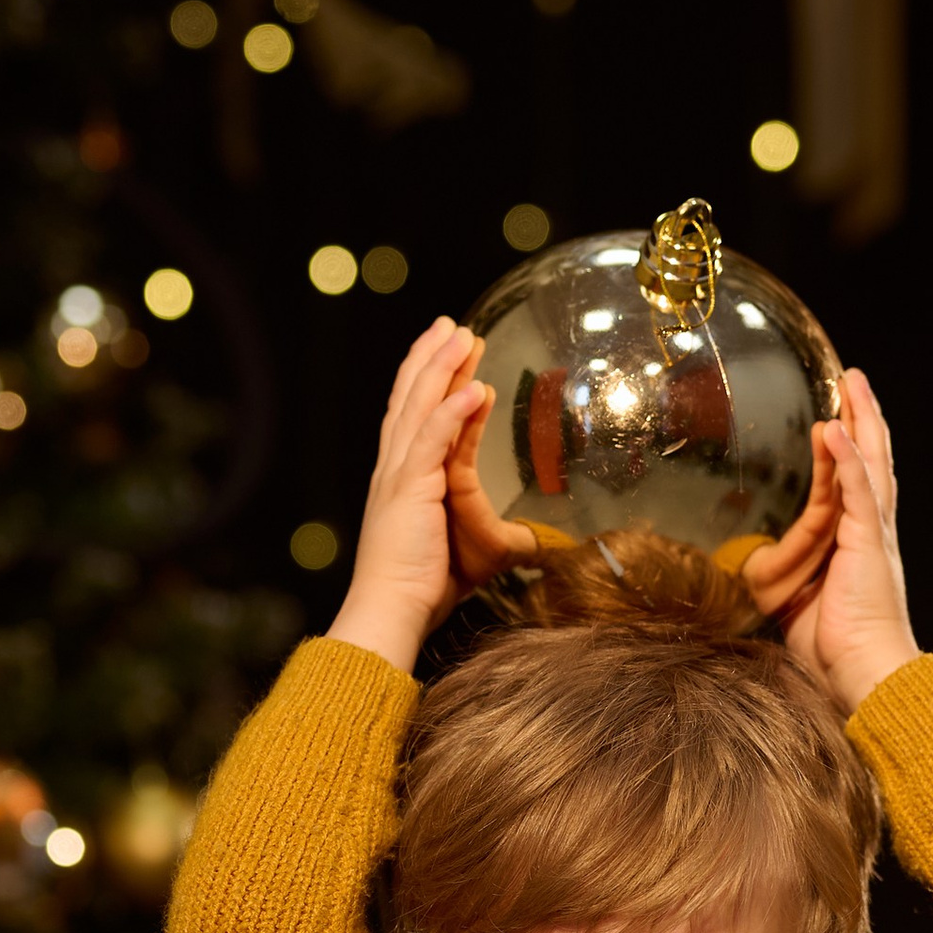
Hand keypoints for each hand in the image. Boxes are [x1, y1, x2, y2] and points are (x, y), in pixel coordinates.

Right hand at [329, 320, 537, 672]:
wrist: (391, 607)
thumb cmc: (423, 586)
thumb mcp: (471, 552)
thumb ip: (503, 539)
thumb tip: (542, 544)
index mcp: (401, 476)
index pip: (412, 413)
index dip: (427, 376)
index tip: (445, 347)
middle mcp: (395, 467)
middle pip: (412, 397)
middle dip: (433, 357)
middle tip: (453, 325)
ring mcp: (399, 474)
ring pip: (420, 406)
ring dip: (443, 367)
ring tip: (464, 335)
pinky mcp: (410, 488)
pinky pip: (434, 439)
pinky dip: (453, 410)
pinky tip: (475, 386)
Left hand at [740, 369, 918, 714]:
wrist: (866, 675)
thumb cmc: (833, 653)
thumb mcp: (795, 606)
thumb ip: (779, 581)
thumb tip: (747, 572)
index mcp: (859, 546)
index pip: (856, 485)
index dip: (849, 449)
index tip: (836, 418)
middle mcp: (873, 533)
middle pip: (872, 461)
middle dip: (863, 418)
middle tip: (852, 379)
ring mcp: (874, 536)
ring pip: (871, 464)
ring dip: (861, 421)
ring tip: (852, 383)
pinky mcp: (868, 544)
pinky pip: (859, 492)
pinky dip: (849, 458)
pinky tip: (835, 428)